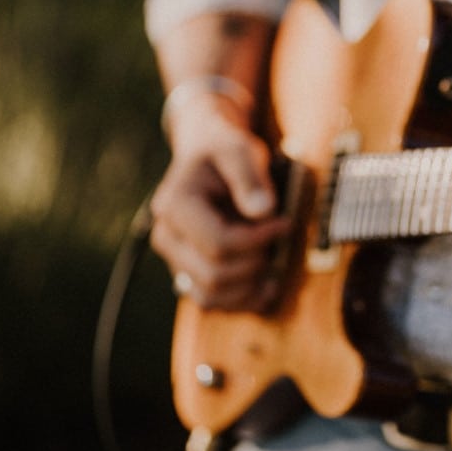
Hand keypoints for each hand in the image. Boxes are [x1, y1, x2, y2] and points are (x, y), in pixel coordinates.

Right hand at [150, 91, 288, 310]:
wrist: (208, 153)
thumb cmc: (224, 149)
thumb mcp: (238, 149)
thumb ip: (248, 177)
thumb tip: (263, 211)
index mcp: (174, 205)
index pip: (219, 243)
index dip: (259, 239)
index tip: (285, 223)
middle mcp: (166, 236)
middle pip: (214, 274)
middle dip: (255, 262)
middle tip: (276, 239)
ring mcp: (174, 257)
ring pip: (210, 296)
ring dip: (248, 287)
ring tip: (273, 264)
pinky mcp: (187, 271)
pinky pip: (210, 301)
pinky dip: (240, 300)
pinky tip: (266, 285)